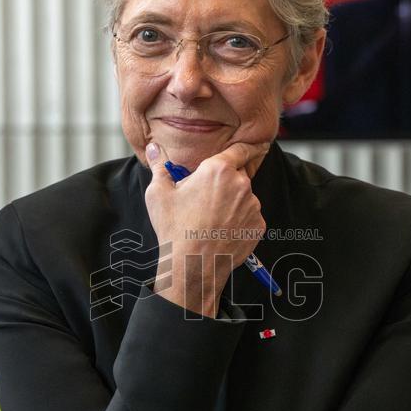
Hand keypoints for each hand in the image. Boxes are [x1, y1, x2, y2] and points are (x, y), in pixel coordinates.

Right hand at [144, 140, 269, 315]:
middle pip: (238, 175)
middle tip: (206, 199)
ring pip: (244, 197)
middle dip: (226, 182)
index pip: (241, 149)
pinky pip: (250, 217)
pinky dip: (239, 221)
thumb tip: (152, 148)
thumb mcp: (159, 194)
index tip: (257, 145)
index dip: (247, 147)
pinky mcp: (258, 226)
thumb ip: (159, 166)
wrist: (193, 265)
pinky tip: (221, 230)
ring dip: (232, 202)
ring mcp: (253, 206)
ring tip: (211, 219)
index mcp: (218, 169)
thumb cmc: (175, 228)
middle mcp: (241, 184)